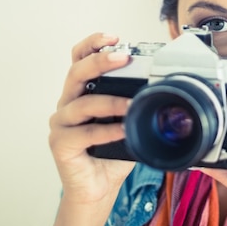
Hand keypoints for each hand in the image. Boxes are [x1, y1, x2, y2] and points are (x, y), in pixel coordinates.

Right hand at [48, 33, 135, 204]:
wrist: (99, 188)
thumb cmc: (112, 152)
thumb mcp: (129, 122)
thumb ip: (137, 104)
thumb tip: (166, 89)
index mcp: (82, 92)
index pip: (79, 59)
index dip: (93, 44)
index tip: (113, 37)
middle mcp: (68, 103)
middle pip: (77, 73)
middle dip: (100, 61)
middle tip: (123, 57)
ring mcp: (61, 123)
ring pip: (82, 103)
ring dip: (110, 101)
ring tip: (131, 104)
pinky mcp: (60, 143)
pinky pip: (84, 132)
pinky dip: (106, 130)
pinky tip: (123, 129)